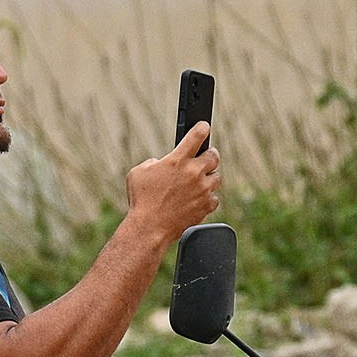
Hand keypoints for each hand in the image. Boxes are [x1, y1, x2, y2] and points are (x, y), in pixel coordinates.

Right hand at [125, 122, 220, 244]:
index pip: (198, 135)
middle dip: (209, 155)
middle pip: (214, 156)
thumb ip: (153, 162)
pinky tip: (197, 200)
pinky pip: (214, 198)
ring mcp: (202, 190)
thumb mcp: (138, 172)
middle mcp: (193, 173)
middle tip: (203, 159)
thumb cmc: (142, 201)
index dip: (202, 128)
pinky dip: (208, 198)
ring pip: (217, 177)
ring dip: (209, 178)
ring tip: (198, 183)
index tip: (204, 128)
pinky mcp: (206, 206)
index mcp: (177, 160)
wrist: (149, 228)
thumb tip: (160, 163)